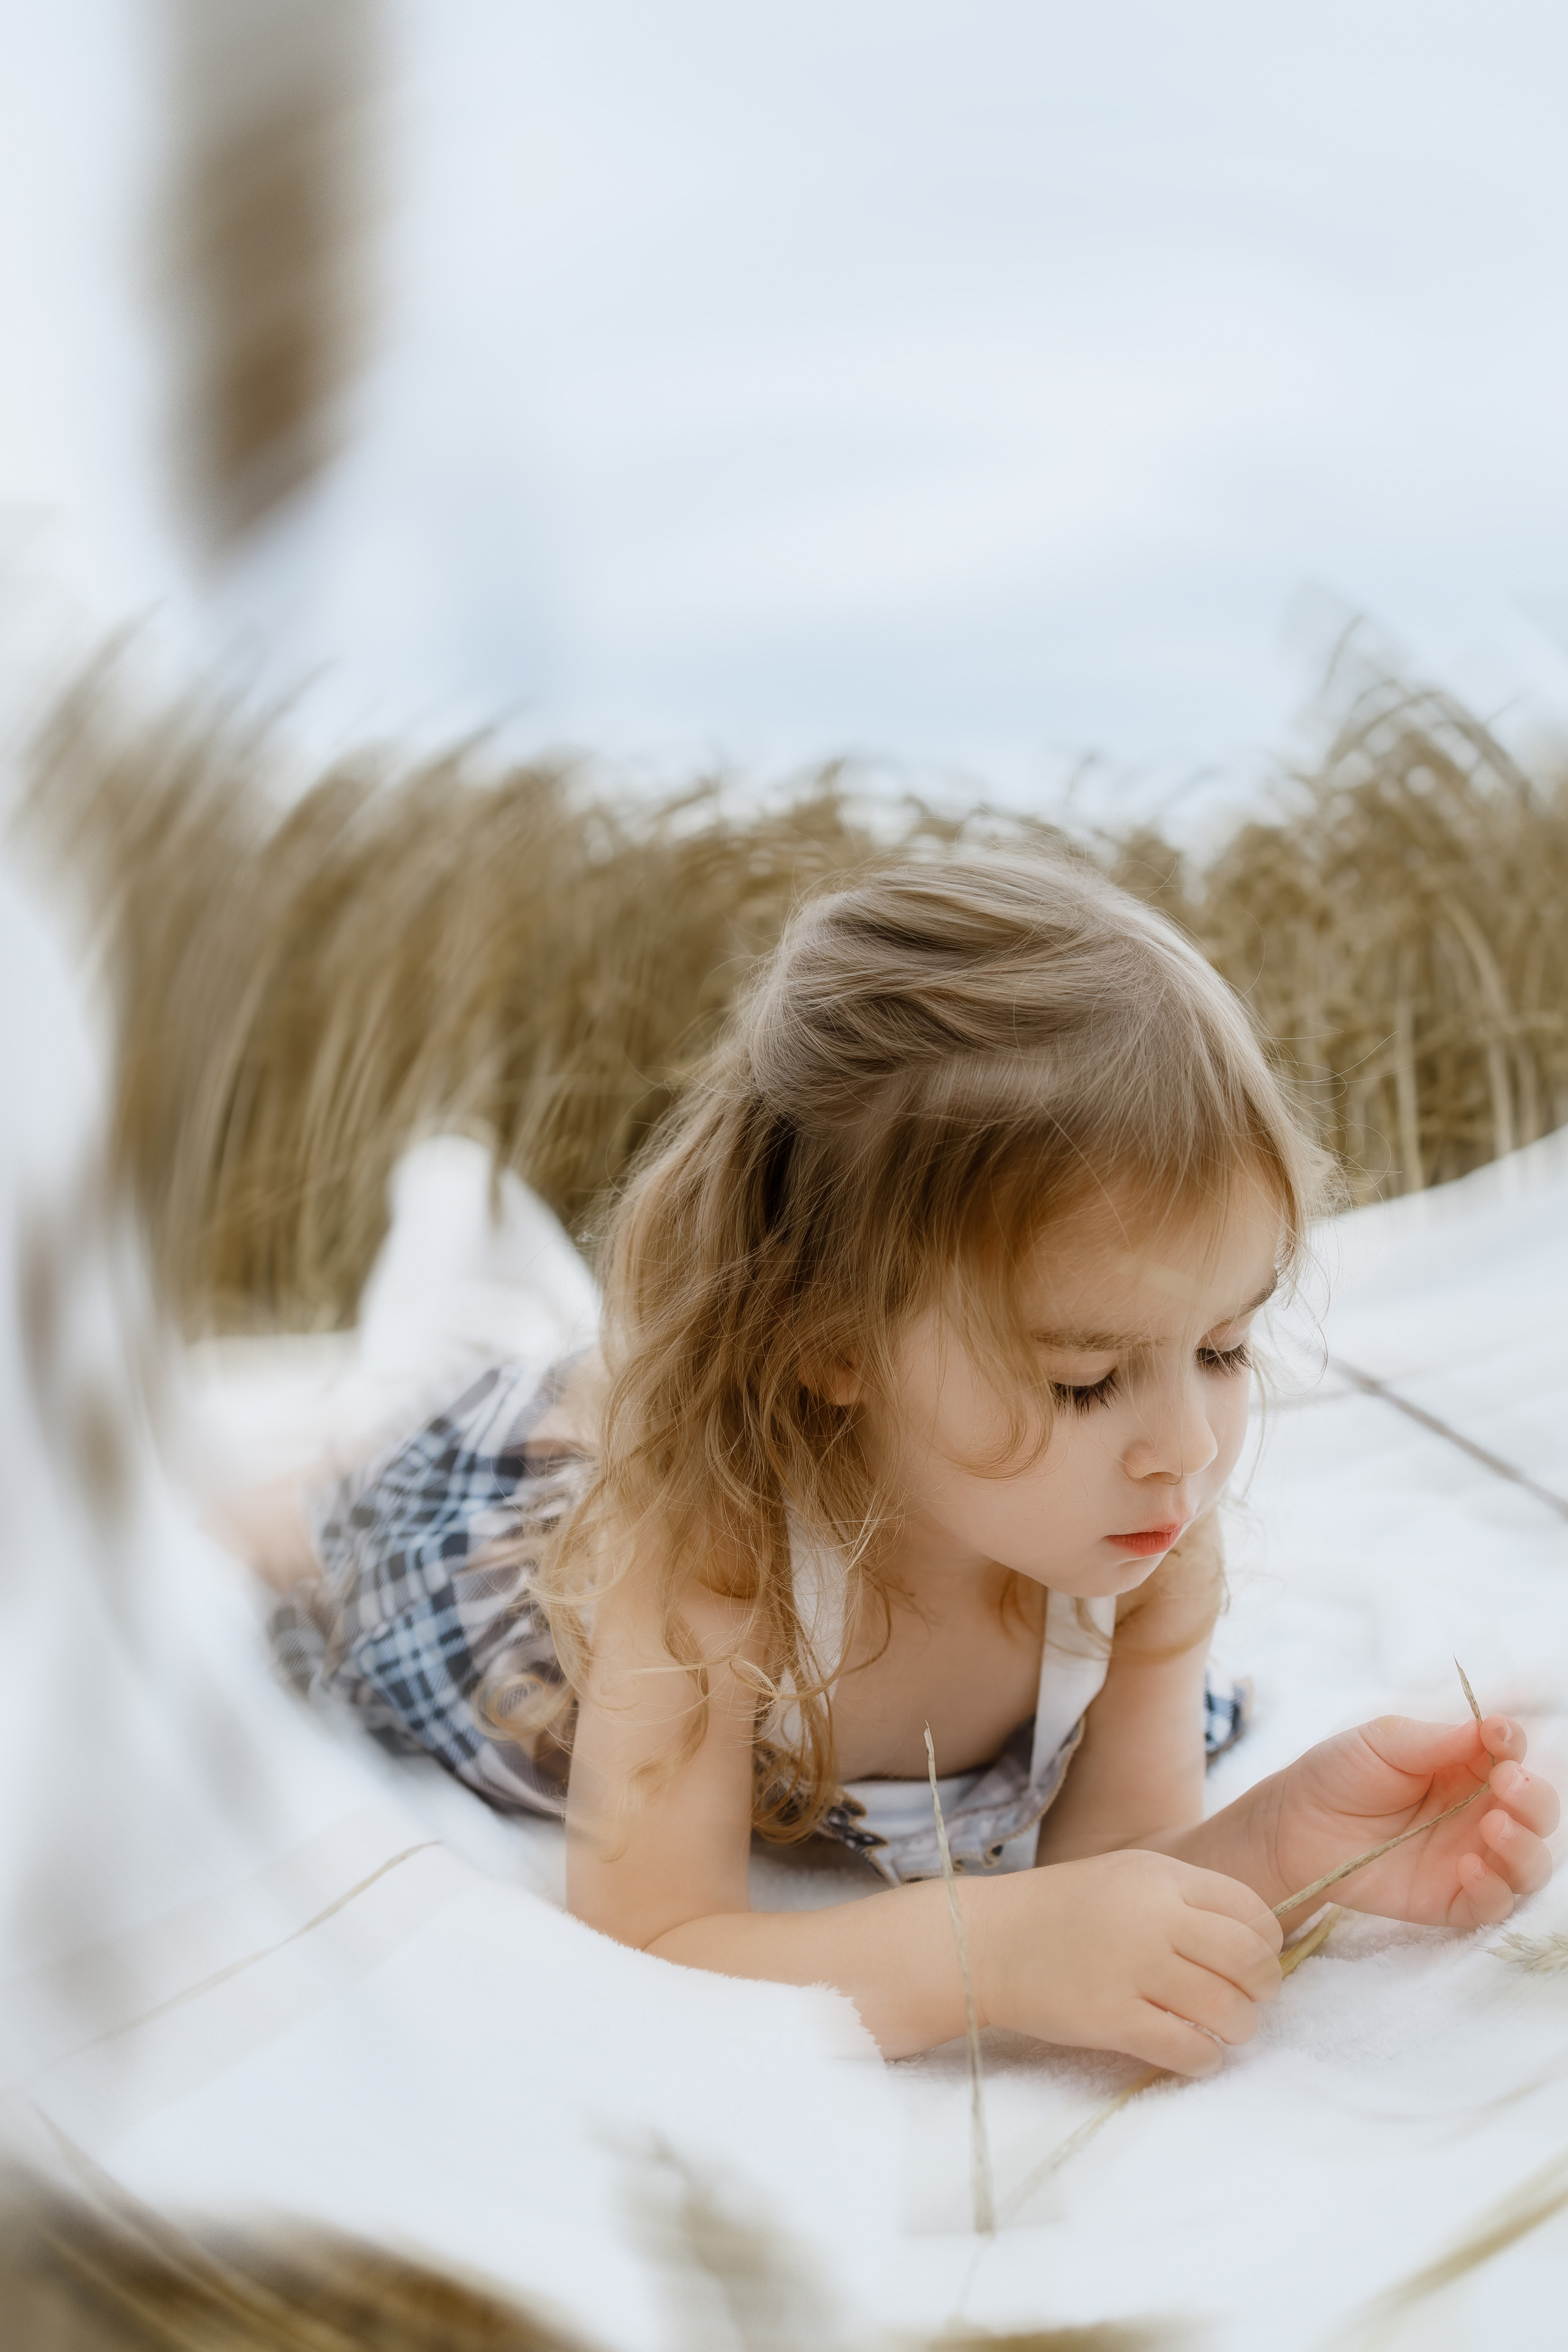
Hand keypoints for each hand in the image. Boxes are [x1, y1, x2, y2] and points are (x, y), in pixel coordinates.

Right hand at [975, 1848, 1282, 2077]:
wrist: (989, 1940)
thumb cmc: (1067, 1911)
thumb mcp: (1130, 1877)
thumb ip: (1189, 1899)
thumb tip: (1258, 1941)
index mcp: (1161, 1876)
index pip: (1251, 1911)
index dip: (1266, 1944)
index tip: (1253, 1963)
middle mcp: (1154, 1917)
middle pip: (1250, 1962)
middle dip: (1261, 1990)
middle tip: (1245, 2001)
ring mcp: (1132, 1968)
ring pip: (1228, 2011)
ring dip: (1237, 2029)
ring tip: (1220, 2029)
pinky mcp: (1112, 2019)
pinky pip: (1188, 2049)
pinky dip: (1203, 2058)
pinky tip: (1192, 2052)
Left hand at [1266, 1714, 1558, 1929]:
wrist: (1295, 1824)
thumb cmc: (1341, 1773)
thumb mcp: (1382, 1743)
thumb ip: (1434, 1740)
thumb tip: (1486, 1728)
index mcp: (1469, 1767)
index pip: (1513, 1755)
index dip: (1513, 1744)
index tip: (1496, 1734)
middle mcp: (1480, 1812)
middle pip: (1537, 1812)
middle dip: (1534, 1797)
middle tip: (1506, 1783)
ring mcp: (1471, 1857)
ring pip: (1530, 1864)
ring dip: (1525, 1846)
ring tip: (1494, 1826)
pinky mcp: (1452, 1899)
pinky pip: (1494, 1905)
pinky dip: (1493, 1889)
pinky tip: (1468, 1867)